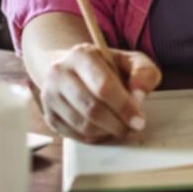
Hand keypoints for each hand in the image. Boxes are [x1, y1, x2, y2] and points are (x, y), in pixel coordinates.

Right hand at [39, 43, 161, 142]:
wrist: (74, 69)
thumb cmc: (107, 66)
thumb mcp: (130, 61)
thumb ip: (143, 73)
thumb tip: (139, 94)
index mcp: (81, 54)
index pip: (103, 86)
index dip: (124, 106)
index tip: (139, 120)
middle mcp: (60, 72)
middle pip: (92, 108)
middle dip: (117, 123)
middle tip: (132, 128)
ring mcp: (50, 95)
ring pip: (83, 125)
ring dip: (107, 132)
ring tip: (121, 127)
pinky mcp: (49, 115)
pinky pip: (75, 135)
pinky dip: (94, 137)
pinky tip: (105, 129)